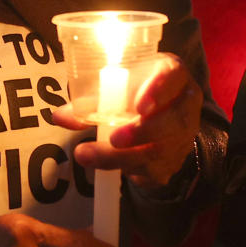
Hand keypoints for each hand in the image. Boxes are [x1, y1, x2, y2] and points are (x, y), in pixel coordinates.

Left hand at [55, 55, 201, 189]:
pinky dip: (129, 171)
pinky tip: (113, 168)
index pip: (173, 75)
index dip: (158, 89)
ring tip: (88, 155)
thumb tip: (60, 116)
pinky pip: (153, 172)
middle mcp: (185, 104)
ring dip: (122, 157)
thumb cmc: (135, 92)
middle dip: (143, 131)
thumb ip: (91, 101)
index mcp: (172, 74)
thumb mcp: (116, 88)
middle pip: (174, 120)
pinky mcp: (173, 162)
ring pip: (160, 151)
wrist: (159, 119)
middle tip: (115, 139)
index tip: (141, 106)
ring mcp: (183, 136)